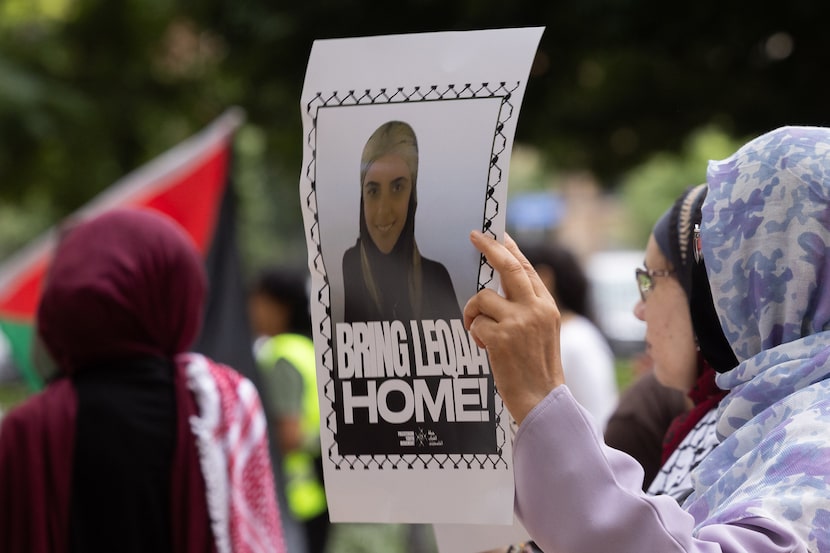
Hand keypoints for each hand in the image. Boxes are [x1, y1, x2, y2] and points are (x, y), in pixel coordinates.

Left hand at [463, 231, 564, 424]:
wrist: (541, 401)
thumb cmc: (536, 369)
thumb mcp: (541, 332)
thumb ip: (526, 308)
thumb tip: (498, 287)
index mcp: (547, 307)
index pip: (526, 269)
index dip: (509, 249)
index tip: (497, 235)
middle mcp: (536, 309)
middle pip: (508, 266)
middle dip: (490, 247)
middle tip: (475, 236)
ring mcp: (519, 322)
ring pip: (483, 298)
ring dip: (475, 314)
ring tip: (483, 335)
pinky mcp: (501, 337)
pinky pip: (475, 323)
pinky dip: (475, 335)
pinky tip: (487, 350)